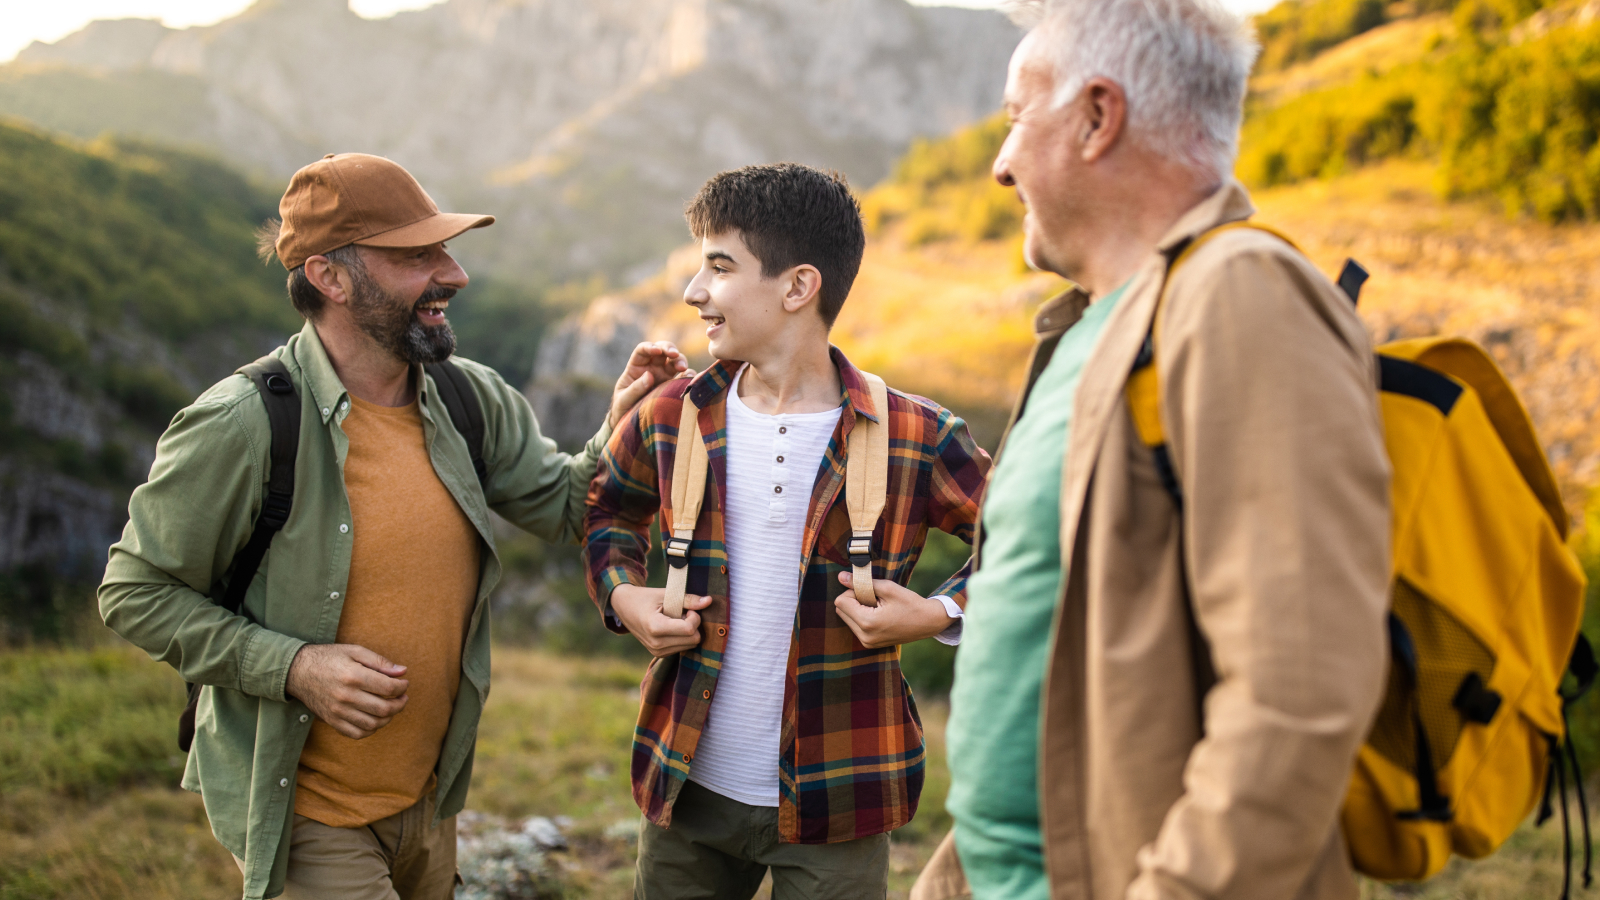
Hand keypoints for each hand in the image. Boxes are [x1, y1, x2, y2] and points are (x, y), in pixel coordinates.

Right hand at [286, 644, 409, 739]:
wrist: (298, 671)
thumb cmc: (329, 658)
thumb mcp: (355, 651)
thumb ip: (380, 661)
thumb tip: (402, 672)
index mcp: (354, 676)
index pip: (388, 688)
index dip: (402, 687)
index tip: (404, 683)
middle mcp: (346, 697)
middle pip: (384, 709)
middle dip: (400, 704)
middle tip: (402, 697)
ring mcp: (338, 711)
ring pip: (373, 724)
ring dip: (388, 718)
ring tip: (391, 708)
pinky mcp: (332, 721)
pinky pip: (357, 733)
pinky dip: (371, 729)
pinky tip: (375, 718)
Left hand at [609, 341, 691, 428]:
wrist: (632, 424)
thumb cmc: (623, 408)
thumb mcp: (623, 400)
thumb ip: (634, 389)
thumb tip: (649, 376)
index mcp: (636, 366)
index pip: (643, 350)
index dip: (650, 347)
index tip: (656, 351)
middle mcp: (652, 367)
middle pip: (662, 350)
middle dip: (669, 348)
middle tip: (674, 354)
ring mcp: (664, 375)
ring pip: (675, 360)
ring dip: (680, 360)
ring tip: (683, 368)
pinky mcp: (673, 385)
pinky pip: (684, 376)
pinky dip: (689, 375)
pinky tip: (691, 379)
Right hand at [610, 584, 711, 656]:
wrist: (624, 607)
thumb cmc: (645, 598)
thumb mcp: (666, 594)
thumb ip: (688, 599)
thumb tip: (709, 601)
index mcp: (655, 627)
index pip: (689, 630)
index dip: (694, 617)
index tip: (687, 608)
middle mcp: (656, 643)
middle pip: (693, 640)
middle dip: (694, 625)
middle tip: (684, 613)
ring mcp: (657, 651)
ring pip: (690, 645)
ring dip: (689, 632)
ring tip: (676, 620)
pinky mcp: (659, 654)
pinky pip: (682, 648)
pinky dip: (683, 637)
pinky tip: (673, 627)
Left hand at [834, 572, 957, 648]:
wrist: (929, 622)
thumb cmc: (910, 603)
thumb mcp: (888, 588)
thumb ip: (862, 582)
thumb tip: (841, 577)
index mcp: (868, 623)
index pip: (841, 601)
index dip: (852, 590)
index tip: (869, 590)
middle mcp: (864, 636)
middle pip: (841, 610)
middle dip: (853, 600)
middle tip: (874, 597)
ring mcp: (867, 643)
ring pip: (847, 618)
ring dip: (857, 608)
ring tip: (878, 607)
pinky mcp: (870, 644)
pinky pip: (855, 626)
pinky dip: (862, 617)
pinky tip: (879, 614)